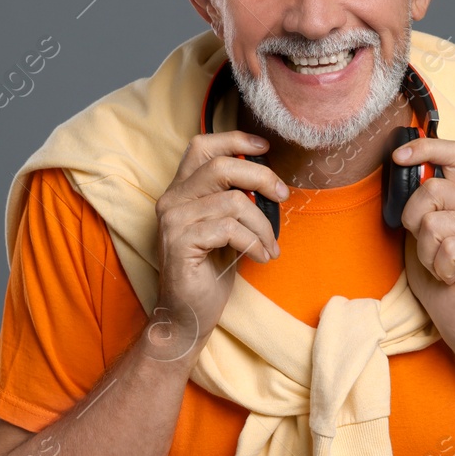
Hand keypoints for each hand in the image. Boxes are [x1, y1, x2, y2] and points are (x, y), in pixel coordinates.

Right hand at [151, 132, 288, 356]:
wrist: (188, 315)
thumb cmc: (210, 271)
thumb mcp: (226, 227)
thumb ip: (235, 199)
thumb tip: (269, 180)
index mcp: (181, 190)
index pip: (202, 146)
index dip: (234, 140)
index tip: (264, 147)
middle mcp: (171, 200)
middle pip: (221, 167)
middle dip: (261, 178)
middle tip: (282, 196)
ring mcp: (173, 220)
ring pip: (233, 202)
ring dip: (263, 226)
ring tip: (270, 246)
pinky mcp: (181, 242)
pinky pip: (230, 229)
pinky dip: (253, 242)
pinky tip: (260, 257)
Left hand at [393, 136, 454, 350]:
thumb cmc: (437, 273)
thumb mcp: (419, 232)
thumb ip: (418, 203)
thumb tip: (402, 168)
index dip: (426, 148)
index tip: (399, 157)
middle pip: (432, 191)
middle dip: (414, 222)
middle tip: (426, 247)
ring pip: (435, 224)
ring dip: (425, 252)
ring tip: (439, 265)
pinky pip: (448, 248)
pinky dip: (438, 267)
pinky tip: (450, 275)